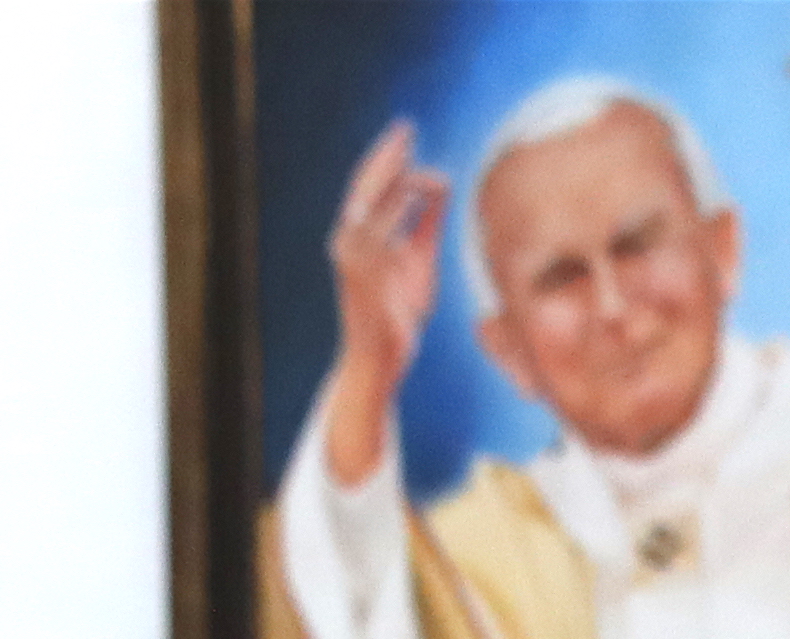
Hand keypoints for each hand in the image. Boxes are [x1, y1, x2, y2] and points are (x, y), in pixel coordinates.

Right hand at [322, 120, 451, 490]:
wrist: (380, 360)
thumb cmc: (398, 313)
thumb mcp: (418, 262)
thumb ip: (426, 225)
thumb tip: (442, 187)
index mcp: (360, 234)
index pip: (372, 185)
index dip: (389, 158)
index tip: (409, 136)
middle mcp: (348, 239)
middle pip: (364, 185)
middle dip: (385, 156)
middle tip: (405, 128)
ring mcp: (350, 256)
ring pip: (366, 203)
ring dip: (387, 176)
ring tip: (406, 153)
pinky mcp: (359, 273)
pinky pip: (376, 232)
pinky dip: (392, 209)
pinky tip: (411, 191)